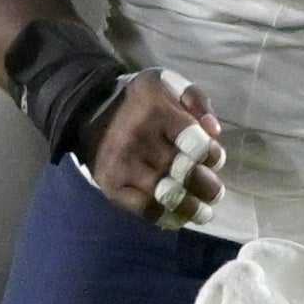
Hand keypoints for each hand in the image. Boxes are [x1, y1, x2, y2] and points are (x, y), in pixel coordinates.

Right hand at [87, 71, 221, 227]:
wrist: (89, 111)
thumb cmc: (141, 102)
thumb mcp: (169, 85)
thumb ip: (196, 101)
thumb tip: (214, 131)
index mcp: (157, 111)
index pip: (194, 142)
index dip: (212, 155)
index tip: (214, 160)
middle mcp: (139, 139)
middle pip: (183, 171)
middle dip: (206, 187)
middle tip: (214, 193)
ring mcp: (124, 165)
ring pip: (166, 194)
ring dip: (190, 208)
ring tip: (202, 213)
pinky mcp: (112, 185)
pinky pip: (143, 208)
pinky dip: (164, 217)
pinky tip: (176, 218)